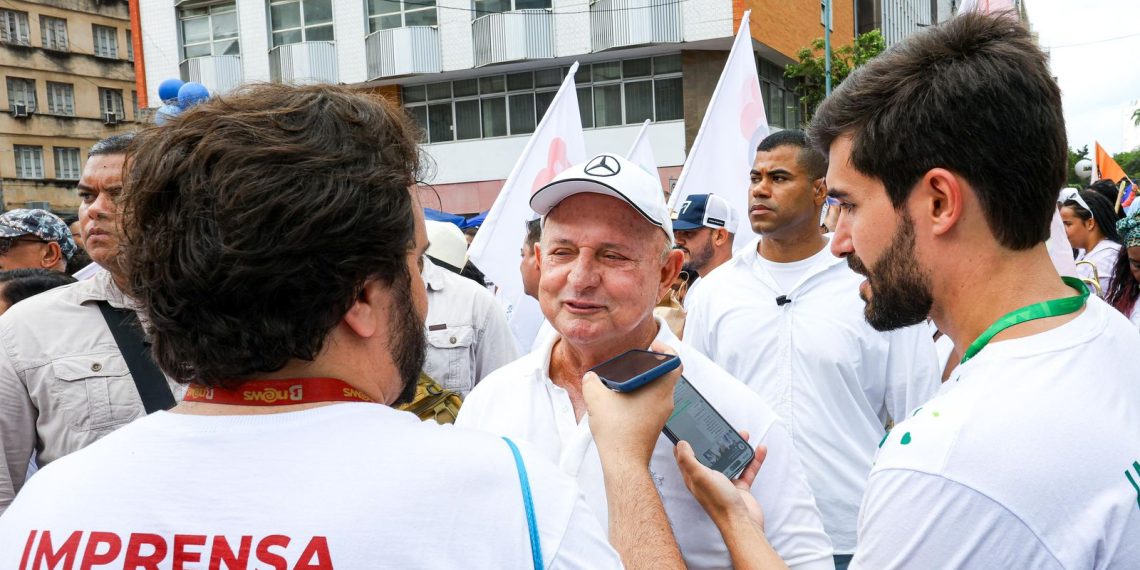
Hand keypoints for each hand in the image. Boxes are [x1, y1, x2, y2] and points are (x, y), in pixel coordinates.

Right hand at [584, 342, 679, 466]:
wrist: (624, 463)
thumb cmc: (618, 432)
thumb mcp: (597, 399)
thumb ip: (592, 381)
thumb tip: (591, 377)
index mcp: (660, 389)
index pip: (675, 362)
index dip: (666, 349)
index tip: (652, 347)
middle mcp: (666, 401)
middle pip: (665, 374)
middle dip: (649, 366)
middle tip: (632, 364)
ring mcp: (662, 414)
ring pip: (658, 390)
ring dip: (643, 383)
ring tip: (622, 383)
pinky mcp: (655, 425)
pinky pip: (652, 404)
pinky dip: (640, 398)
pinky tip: (621, 402)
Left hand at [674, 433, 766, 531]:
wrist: (742, 523)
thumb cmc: (720, 502)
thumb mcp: (700, 477)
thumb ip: (689, 460)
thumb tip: (680, 444)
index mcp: (695, 477)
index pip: (686, 457)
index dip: (685, 443)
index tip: (688, 428)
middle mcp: (708, 479)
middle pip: (711, 455)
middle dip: (716, 441)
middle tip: (722, 427)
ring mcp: (725, 482)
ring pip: (730, 459)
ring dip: (737, 447)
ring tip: (743, 435)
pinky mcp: (739, 486)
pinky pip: (747, 469)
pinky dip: (754, 459)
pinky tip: (759, 449)